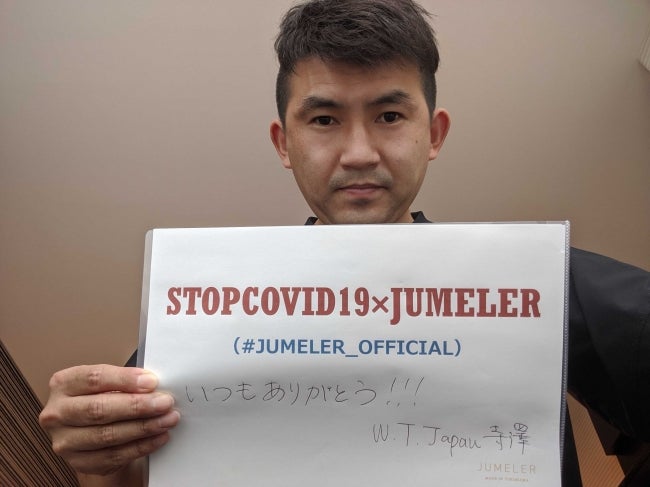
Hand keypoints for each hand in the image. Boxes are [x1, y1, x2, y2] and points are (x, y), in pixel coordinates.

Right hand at [39, 364, 179, 478]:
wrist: (89, 429)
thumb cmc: (100, 398)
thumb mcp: (107, 382)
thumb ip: (125, 381)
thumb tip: (153, 385)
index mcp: (63, 384)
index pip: (94, 378)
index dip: (125, 380)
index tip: (151, 382)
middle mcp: (57, 413)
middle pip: (98, 409)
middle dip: (137, 406)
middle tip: (164, 403)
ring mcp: (65, 440)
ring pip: (107, 435)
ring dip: (143, 427)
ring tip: (167, 420)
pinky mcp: (78, 462)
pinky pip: (113, 456)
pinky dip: (140, 446)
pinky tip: (158, 437)